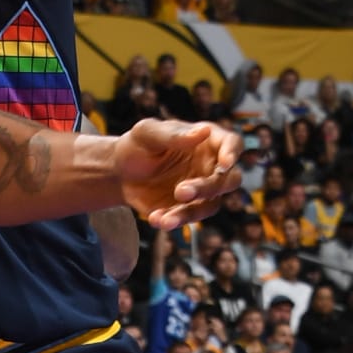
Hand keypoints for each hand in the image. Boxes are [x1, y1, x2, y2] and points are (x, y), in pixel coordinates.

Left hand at [115, 120, 244, 229]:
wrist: (120, 173)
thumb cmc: (137, 145)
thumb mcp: (148, 134)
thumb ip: (174, 135)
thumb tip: (204, 131)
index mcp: (207, 141)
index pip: (233, 144)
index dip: (233, 153)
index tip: (224, 164)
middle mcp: (210, 167)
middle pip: (229, 180)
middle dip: (210, 188)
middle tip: (181, 191)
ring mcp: (202, 191)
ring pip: (211, 205)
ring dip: (191, 213)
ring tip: (165, 218)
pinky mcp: (188, 209)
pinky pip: (189, 219)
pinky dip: (174, 221)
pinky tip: (155, 219)